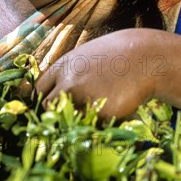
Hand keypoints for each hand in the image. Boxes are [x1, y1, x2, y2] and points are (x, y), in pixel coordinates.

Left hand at [35, 29, 160, 120]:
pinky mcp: (100, 113)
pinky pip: (91, 125)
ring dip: (76, 119)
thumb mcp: (83, 56)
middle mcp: (68, 82)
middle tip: (67, 113)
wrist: (142, 58)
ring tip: (93, 108)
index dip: (42, 98)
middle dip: (55, 112)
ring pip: (68, 118)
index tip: (49, 104)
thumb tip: (49, 92)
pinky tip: (111, 107)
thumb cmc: (113, 56)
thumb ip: (66, 72)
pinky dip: (98, 122)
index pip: (38, 89)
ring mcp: (83, 98)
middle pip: (47, 107)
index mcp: (62, 66)